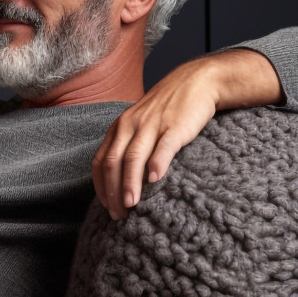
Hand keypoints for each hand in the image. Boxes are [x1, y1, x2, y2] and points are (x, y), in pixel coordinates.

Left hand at [92, 48, 281, 218]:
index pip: (101, 161)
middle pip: (113, 162)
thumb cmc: (168, 109)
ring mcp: (152, 125)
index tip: (106, 207)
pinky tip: (155, 180)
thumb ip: (129, 147)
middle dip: (112, 191)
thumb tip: (122, 181)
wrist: (196, 81)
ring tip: (130, 204)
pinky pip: (163, 145)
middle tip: (117, 215)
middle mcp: (130, 126)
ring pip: (133, 157)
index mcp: (119, 128)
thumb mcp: (141, 125)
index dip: (101, 186)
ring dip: (129, 183)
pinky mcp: (175, 125)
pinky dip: (157, 163)